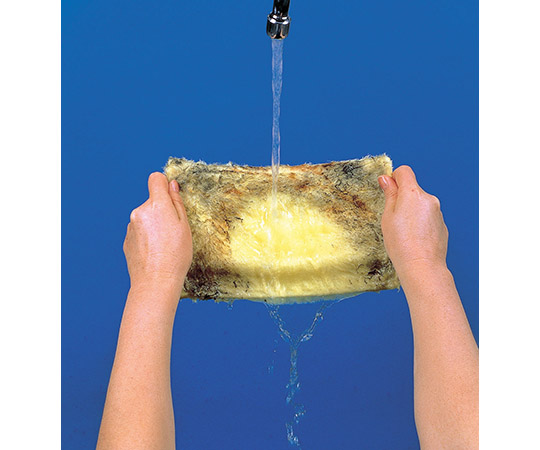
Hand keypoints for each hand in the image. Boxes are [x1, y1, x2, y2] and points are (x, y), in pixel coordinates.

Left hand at [123, 172, 192, 298]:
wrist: (155, 282)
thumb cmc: (175, 255)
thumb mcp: (185, 226)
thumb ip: (177, 202)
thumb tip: (171, 185)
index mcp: (156, 205)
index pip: (155, 179)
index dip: (164, 185)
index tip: (171, 197)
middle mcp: (139, 212)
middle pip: (151, 201)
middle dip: (161, 210)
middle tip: (173, 231)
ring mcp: (131, 226)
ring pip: (145, 217)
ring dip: (153, 225)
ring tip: (164, 244)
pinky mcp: (126, 240)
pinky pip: (139, 231)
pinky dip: (146, 237)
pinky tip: (154, 252)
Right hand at [378, 166, 447, 277]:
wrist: (421, 266)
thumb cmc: (401, 243)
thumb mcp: (388, 216)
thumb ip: (390, 194)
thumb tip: (386, 179)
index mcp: (413, 193)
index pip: (404, 171)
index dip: (394, 178)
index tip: (389, 190)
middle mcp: (428, 199)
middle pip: (413, 189)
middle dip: (403, 198)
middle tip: (394, 218)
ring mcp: (438, 212)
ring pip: (421, 204)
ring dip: (412, 211)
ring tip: (404, 232)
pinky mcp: (442, 225)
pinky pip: (428, 217)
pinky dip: (421, 222)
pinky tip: (415, 238)